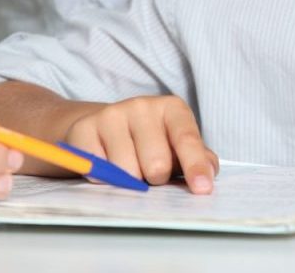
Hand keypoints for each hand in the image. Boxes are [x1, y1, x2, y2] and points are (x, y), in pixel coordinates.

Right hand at [63, 95, 217, 193]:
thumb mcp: (175, 145)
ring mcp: (112, 114)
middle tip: (149, 173)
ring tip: (127, 167)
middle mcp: (143, 105)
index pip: (186, 138)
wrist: (101, 126)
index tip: (202, 189)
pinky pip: (99, 172)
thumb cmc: (148, 141)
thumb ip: (196, 157)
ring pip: (127, 172)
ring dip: (128, 181)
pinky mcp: (85, 128)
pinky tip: (106, 163)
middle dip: (155, 179)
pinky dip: (103, 179)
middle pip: (156, 164)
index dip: (195, 165)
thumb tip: (210, 171)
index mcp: (172, 108)